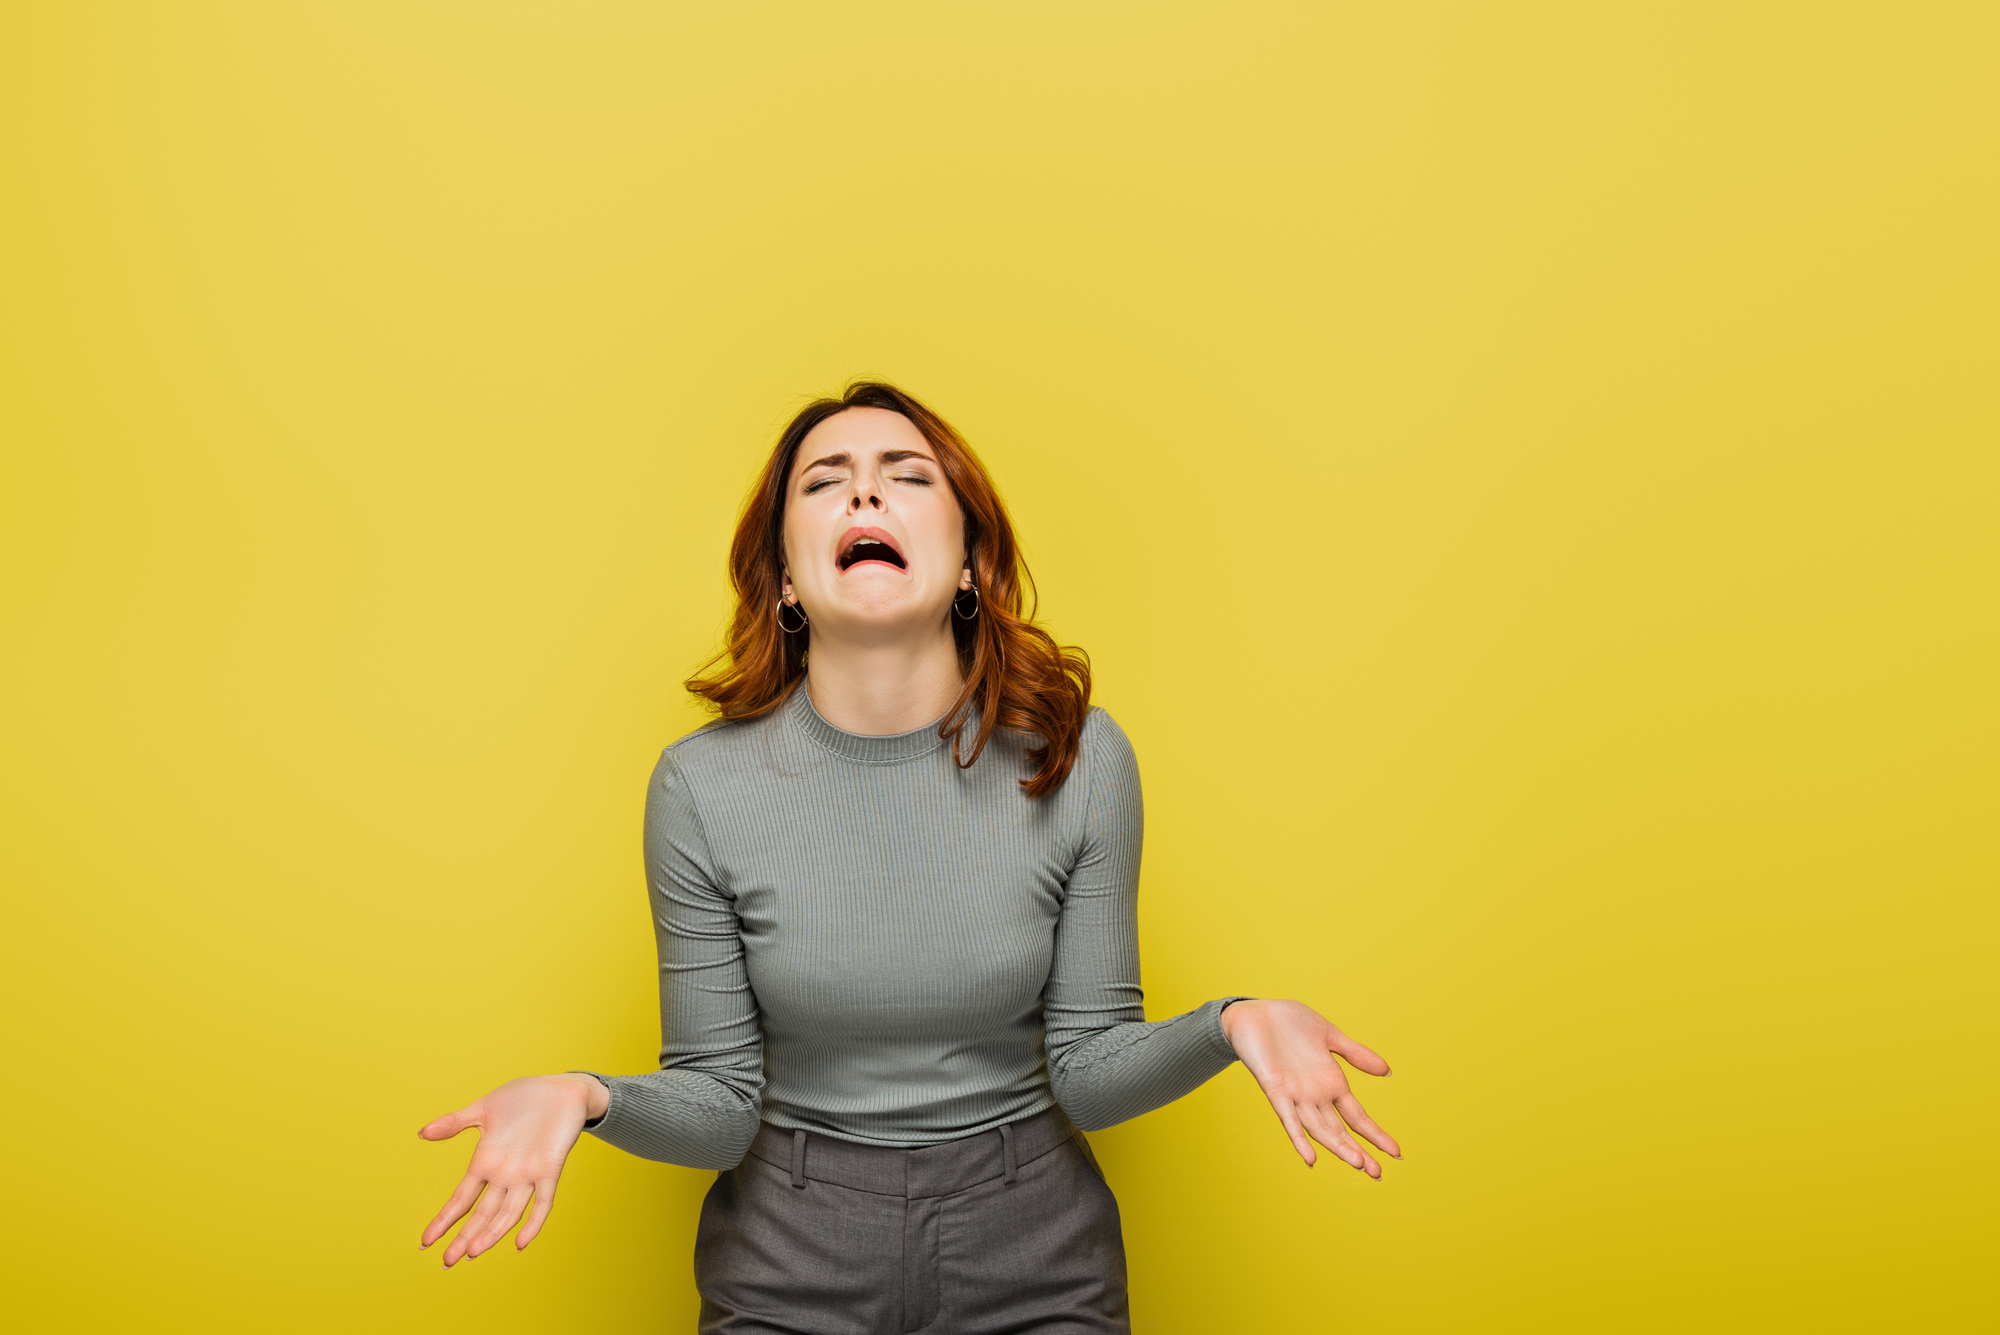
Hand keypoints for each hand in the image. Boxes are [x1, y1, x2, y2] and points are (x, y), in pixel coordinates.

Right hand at [417, 1073, 608, 1266]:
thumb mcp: (484, 1109)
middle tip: (446, 1261)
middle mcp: (505, 1175)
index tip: (425, 1241)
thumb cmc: (525, 1097)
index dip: (444, 1219)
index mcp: (485, 1162)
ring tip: (472, 1253)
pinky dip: (533, 1223)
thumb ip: (454, 1123)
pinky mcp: (551, 1169)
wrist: (563, 1087)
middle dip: (464, 1238)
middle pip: (481, 1214)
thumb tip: (422, 1133)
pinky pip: (543, 1202)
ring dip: (491, 1234)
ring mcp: (528, 1175)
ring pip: (507, 1213)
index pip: (461, 1199)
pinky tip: (520, 1243)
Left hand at [1220, 999, 1401, 1177]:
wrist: (1254, 1012)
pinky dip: (1299, 1138)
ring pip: (1319, 1129)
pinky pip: (1287, 1118)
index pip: (1357, 1117)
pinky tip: (1310, 1157)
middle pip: (1341, 1131)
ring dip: (1337, 1147)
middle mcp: (1315, 1095)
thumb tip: (1388, 1071)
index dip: (1375, 1134)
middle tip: (1379, 1174)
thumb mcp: (1330, 1035)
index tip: (1396, 1153)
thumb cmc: (1289, 1022)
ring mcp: (1295, 1095)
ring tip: (1359, 1164)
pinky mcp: (1275, 1089)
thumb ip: (1356, 1054)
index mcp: (1331, 1083)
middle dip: (1360, 1152)